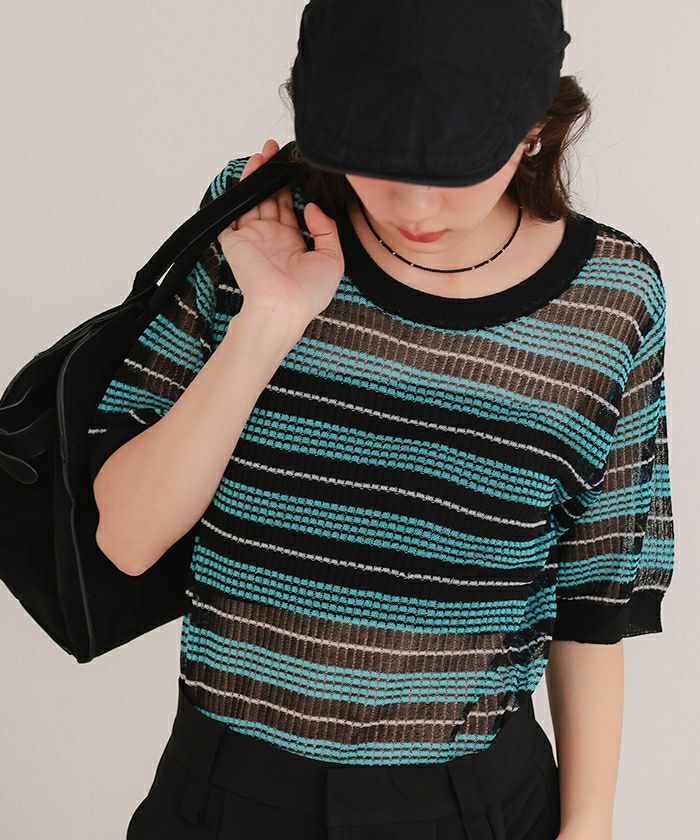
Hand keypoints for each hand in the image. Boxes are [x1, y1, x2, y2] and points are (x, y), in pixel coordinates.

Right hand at [217, 137, 344, 330]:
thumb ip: (327, 229)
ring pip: (252, 198)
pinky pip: (232, 212)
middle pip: (269, 197)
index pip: (289, 207)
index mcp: (292, 243)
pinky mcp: (235, 240)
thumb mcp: (333, 258)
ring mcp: (252, 238)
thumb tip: (311, 206)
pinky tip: (248, 171)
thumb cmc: (308, 294)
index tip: (294, 168)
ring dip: (256, 175)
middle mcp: (271, 238)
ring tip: (263, 152)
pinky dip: (237, 192)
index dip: (290, 186)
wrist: (282, 308)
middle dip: (272, 173)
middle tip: (276, 150)